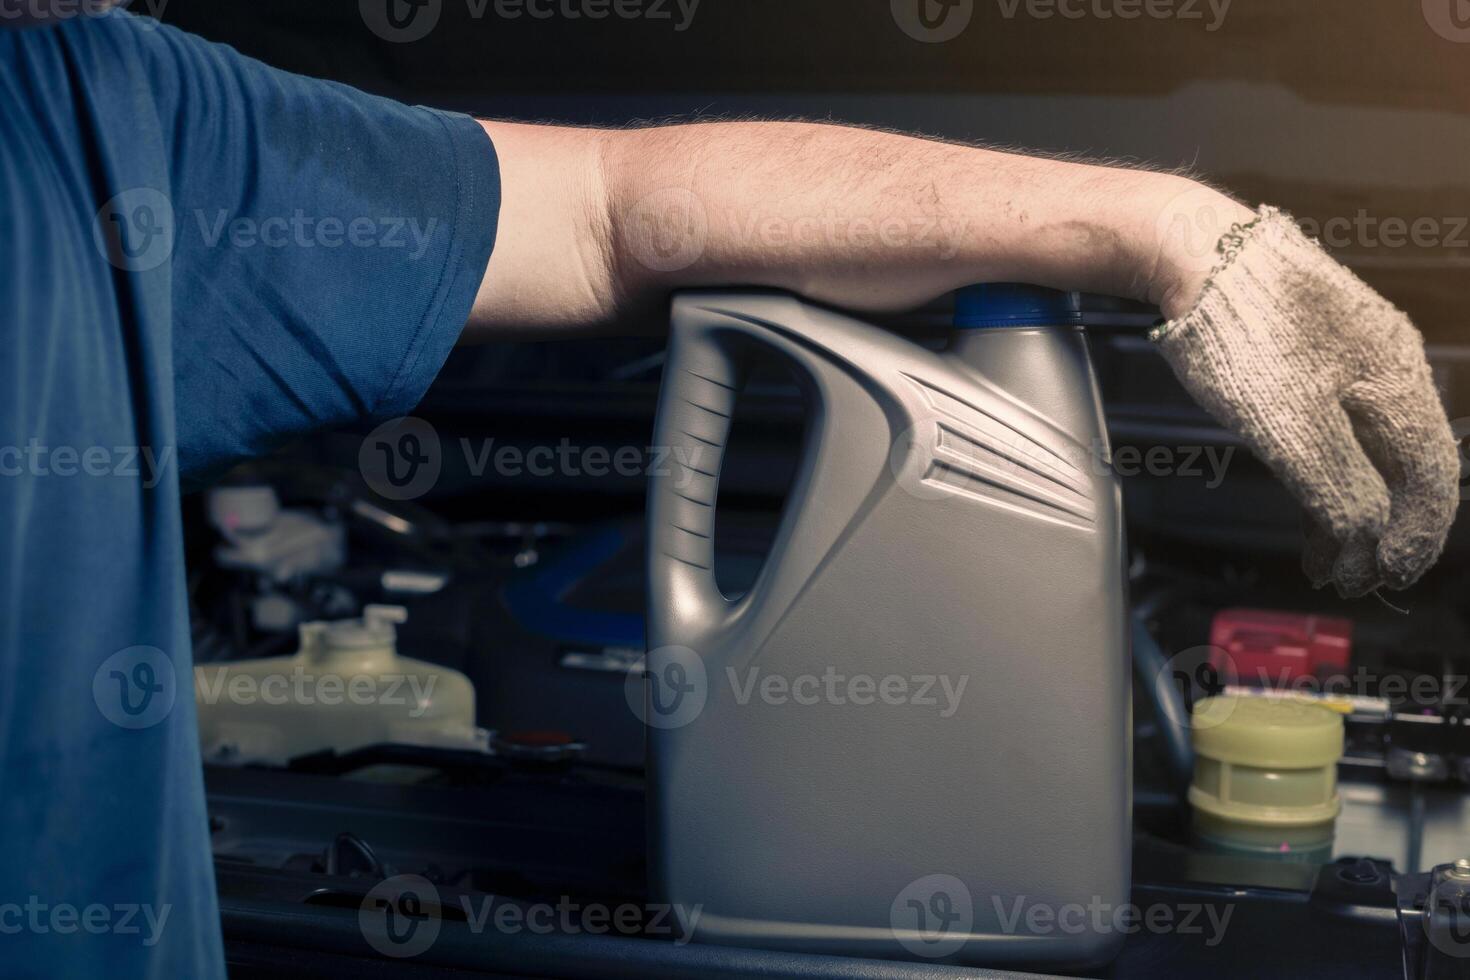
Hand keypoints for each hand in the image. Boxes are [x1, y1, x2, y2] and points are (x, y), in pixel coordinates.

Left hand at [1152, 206, 1458, 596]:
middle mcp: (1386, 369)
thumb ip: (1333, 483)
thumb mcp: (1287, 423)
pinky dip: (1329, 474)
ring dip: (1353, 509)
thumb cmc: (1242, 331)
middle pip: (1404, 466)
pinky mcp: (1312, 362)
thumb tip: (1366, 540)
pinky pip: (1339, 429)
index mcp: (1396, 378)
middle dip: (1383, 529)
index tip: (1384, 575)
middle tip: (1352, 577)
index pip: (1429, 473)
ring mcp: (1350, 362)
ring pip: (1370, 451)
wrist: (1193, 253)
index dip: (1414, 533)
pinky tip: (1310, 508)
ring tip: (1325, 558)